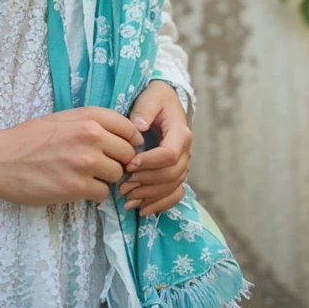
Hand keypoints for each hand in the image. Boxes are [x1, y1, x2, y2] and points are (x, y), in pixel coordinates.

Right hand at [0, 106, 143, 206]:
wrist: (1, 159)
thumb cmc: (30, 137)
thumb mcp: (64, 119)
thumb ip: (92, 124)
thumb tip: (121, 137)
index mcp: (89, 116)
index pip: (129, 128)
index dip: (130, 141)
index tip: (123, 148)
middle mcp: (92, 136)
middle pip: (128, 153)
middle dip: (119, 161)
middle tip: (102, 166)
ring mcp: (86, 162)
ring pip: (117, 175)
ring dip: (106, 178)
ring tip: (87, 177)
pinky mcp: (78, 187)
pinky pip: (103, 193)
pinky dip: (94, 193)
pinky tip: (78, 188)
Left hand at [118, 80, 191, 216]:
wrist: (164, 102)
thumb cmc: (156, 98)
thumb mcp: (150, 97)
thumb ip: (144, 110)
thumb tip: (138, 128)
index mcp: (180, 133)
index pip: (169, 154)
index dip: (149, 162)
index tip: (129, 164)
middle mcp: (185, 152)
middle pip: (171, 174)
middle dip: (146, 182)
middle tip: (122, 185)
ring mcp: (182, 164)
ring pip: (172, 187)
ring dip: (149, 195)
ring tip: (126, 199)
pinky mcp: (176, 173)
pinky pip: (175, 194)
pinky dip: (160, 204)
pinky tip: (142, 210)